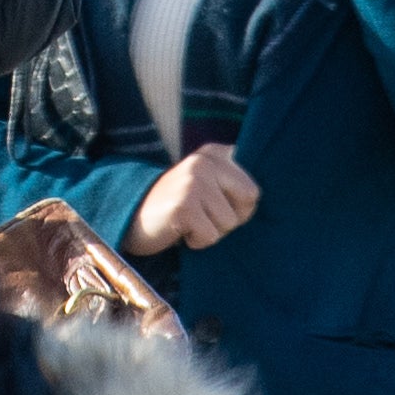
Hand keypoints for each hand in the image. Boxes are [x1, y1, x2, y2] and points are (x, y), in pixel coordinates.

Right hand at [131, 148, 261, 254]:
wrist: (130, 216)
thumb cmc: (176, 206)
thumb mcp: (206, 184)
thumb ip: (234, 183)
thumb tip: (264, 197)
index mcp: (215, 153)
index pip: (253, 189)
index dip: (239, 208)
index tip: (216, 206)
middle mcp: (204, 162)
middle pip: (247, 204)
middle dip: (229, 220)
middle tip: (203, 217)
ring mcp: (193, 182)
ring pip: (229, 223)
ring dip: (210, 232)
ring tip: (189, 222)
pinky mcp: (184, 205)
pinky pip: (210, 236)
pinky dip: (196, 242)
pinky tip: (180, 230)